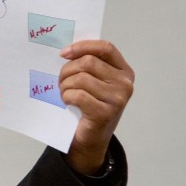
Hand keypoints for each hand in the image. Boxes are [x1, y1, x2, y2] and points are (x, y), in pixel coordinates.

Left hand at [58, 39, 134, 174]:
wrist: (90, 139)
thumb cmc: (90, 107)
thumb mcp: (95, 83)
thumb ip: (89, 66)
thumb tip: (67, 52)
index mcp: (124, 71)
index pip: (105, 47)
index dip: (83, 46)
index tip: (64, 53)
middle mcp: (125, 84)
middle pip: (88, 62)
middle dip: (67, 70)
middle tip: (60, 80)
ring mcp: (117, 99)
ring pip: (81, 78)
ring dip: (65, 85)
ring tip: (64, 92)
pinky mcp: (105, 113)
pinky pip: (78, 95)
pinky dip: (66, 96)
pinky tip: (67, 101)